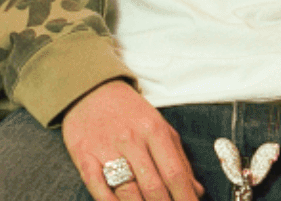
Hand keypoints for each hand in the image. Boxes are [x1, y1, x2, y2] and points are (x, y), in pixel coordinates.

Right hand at [62, 79, 202, 200]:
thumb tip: (196, 189)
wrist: (90, 89)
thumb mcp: (159, 126)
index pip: (175, 173)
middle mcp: (131, 139)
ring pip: (127, 191)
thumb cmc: (129, 111)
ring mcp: (106, 148)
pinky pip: (98, 187)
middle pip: (153, 187)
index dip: (185, 198)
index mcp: (154, 130)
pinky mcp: (84, 155)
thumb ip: (179, 158)